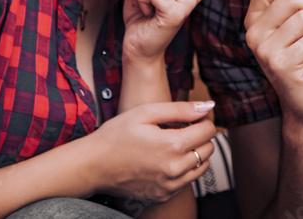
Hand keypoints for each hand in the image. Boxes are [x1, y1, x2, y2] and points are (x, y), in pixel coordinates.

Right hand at [90, 101, 216, 201]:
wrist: (94, 165)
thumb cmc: (116, 135)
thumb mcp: (146, 113)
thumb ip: (180, 109)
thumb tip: (208, 106)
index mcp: (172, 145)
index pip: (208, 131)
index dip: (203, 119)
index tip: (193, 116)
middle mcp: (175, 169)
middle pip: (208, 149)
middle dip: (201, 135)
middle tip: (183, 127)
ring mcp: (170, 185)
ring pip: (202, 167)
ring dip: (195, 153)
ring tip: (175, 143)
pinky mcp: (164, 195)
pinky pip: (187, 181)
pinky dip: (184, 169)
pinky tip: (166, 159)